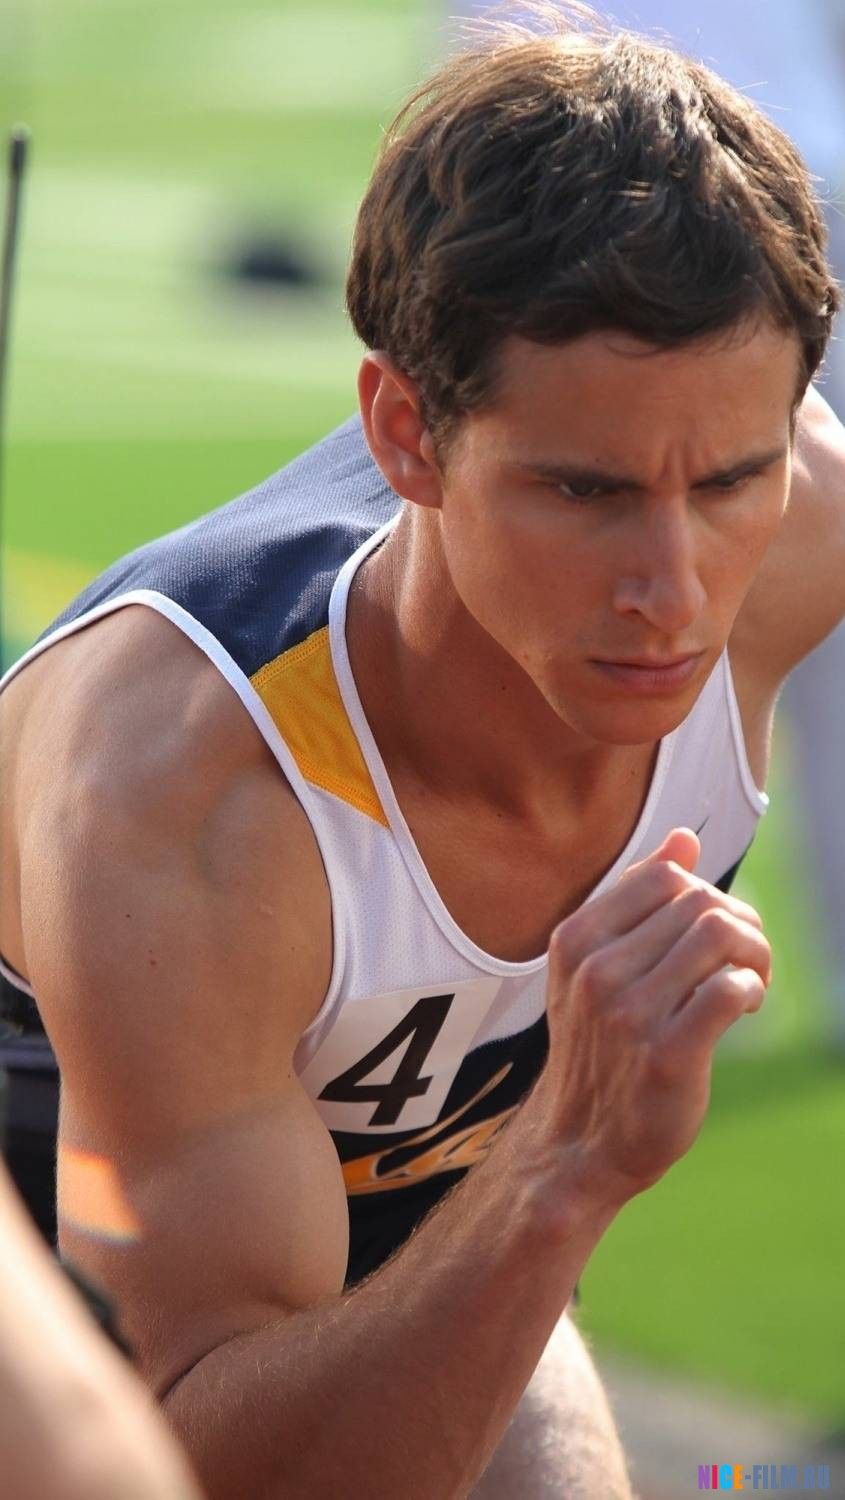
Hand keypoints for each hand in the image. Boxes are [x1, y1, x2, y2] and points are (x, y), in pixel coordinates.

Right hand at [533, 828, 769, 1208]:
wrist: (581, 1143)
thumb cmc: (600, 1048)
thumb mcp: (598, 967)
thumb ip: (636, 902)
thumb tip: (683, 839)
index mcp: (576, 940)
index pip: (665, 877)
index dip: (705, 896)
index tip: (714, 937)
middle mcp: (595, 971)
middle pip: (699, 904)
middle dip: (740, 927)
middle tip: (745, 964)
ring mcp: (627, 1013)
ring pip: (720, 936)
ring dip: (754, 955)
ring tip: (752, 983)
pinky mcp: (664, 1055)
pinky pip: (729, 990)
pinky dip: (750, 990)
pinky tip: (745, 1008)